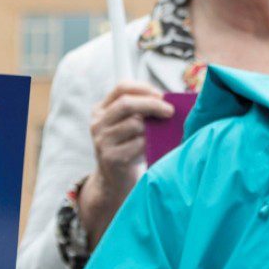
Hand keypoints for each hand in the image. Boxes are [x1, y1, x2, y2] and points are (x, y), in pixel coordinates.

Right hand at [83, 81, 174, 223]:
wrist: (114, 180)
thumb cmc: (129, 147)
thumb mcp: (129, 125)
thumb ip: (142, 111)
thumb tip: (169, 101)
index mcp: (101, 109)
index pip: (122, 88)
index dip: (144, 88)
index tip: (162, 96)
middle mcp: (97, 123)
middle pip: (126, 103)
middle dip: (152, 104)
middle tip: (170, 111)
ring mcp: (102, 141)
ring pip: (134, 124)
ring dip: (152, 128)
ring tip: (158, 134)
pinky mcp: (111, 158)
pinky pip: (138, 144)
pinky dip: (150, 144)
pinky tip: (151, 149)